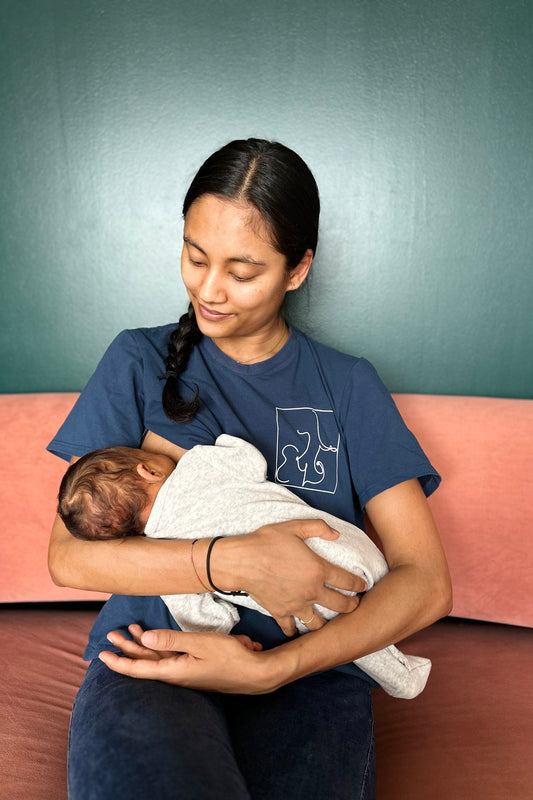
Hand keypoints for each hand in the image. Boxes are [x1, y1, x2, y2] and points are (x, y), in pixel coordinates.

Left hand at [99, 624, 275, 694]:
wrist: (257, 674)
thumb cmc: (232, 658)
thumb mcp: (201, 644)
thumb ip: (172, 640)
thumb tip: (146, 638)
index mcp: (174, 672)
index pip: (138, 669)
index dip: (119, 662)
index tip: (101, 655)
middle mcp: (176, 675)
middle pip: (145, 662)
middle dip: (127, 648)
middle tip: (111, 634)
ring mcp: (186, 672)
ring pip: (157, 658)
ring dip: (143, 644)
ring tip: (129, 630)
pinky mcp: (195, 667)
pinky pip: (171, 656)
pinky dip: (160, 645)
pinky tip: (157, 637)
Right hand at [212, 520, 366, 635]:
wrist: (241, 561)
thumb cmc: (267, 542)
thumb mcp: (294, 527)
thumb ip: (318, 527)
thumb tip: (336, 533)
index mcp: (318, 570)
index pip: (348, 581)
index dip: (359, 584)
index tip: (363, 586)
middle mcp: (311, 591)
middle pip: (341, 606)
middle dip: (352, 606)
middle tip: (355, 605)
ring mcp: (296, 605)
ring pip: (319, 624)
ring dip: (327, 623)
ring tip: (330, 620)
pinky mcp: (280, 613)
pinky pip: (292, 629)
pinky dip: (296, 631)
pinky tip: (299, 627)